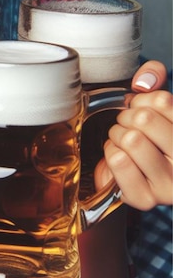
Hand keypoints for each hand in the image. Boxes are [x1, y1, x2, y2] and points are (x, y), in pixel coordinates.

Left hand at [96, 61, 172, 209]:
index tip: (145, 112)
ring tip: (125, 144)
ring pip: (130, 139)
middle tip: (131, 128)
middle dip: (128, 118)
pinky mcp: (144, 199)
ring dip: (117, 136)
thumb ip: (154, 78)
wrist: (137, 172)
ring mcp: (170, 186)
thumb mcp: (157, 102)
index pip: (162, 101)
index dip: (142, 101)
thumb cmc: (149, 134)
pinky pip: (117, 160)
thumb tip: (144, 80)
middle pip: (143, 119)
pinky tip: (120, 158)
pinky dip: (111, 153)